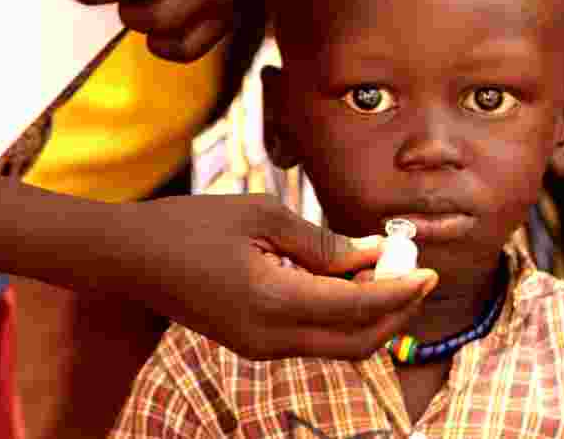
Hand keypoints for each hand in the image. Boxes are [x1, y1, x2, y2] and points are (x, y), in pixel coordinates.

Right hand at [136, 194, 438, 359]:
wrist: (132, 258)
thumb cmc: (192, 225)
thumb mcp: (263, 217)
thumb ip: (322, 242)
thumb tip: (373, 254)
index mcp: (273, 302)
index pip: (358, 307)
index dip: (401, 291)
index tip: (431, 270)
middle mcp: (271, 338)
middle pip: (357, 341)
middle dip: (396, 310)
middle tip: (418, 274)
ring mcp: (261, 347)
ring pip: (339, 344)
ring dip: (372, 314)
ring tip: (389, 270)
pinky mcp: (255, 343)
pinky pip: (315, 337)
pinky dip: (344, 315)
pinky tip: (351, 279)